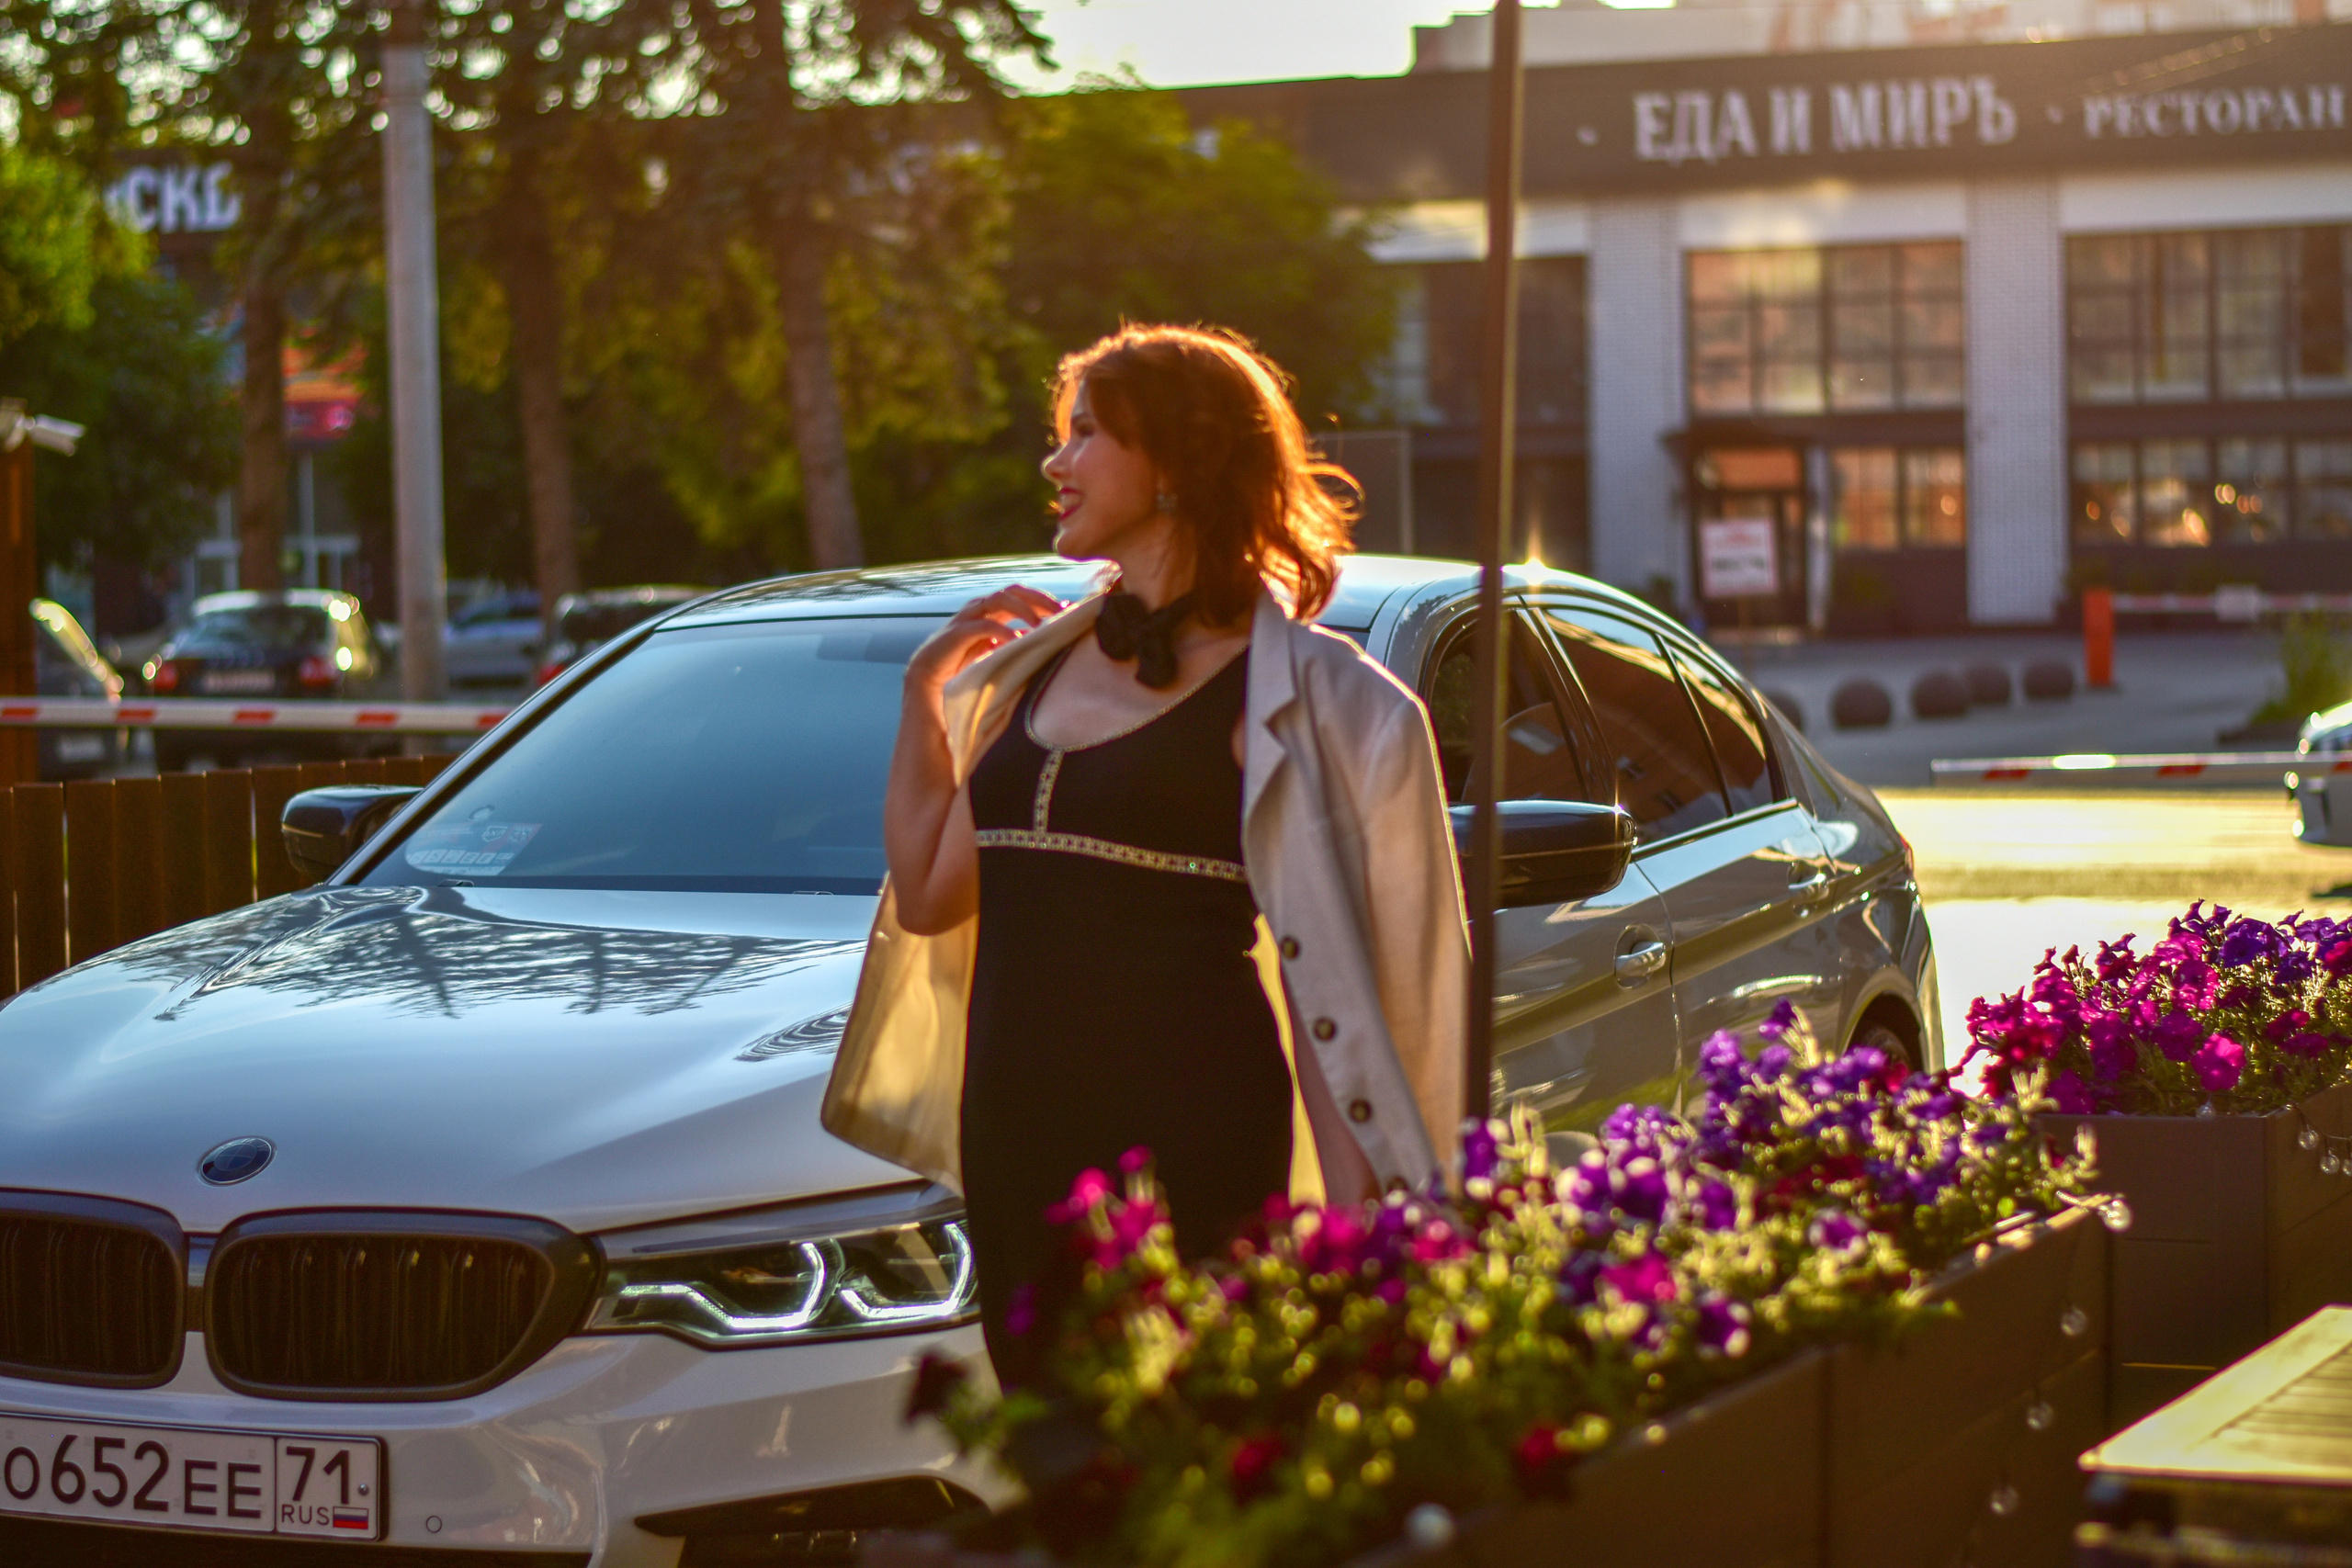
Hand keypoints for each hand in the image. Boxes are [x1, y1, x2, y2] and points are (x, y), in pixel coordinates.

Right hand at [905, 585, 1064, 704]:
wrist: (929, 697)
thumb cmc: (967, 680)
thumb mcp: (1000, 662)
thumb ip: (1018, 648)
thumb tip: (1047, 642)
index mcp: (989, 617)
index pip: (1020, 596)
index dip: (1043, 599)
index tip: (1068, 610)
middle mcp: (977, 614)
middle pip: (1010, 591)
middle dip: (1037, 598)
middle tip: (1060, 612)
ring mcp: (963, 622)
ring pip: (995, 600)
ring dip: (1021, 609)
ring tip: (1039, 626)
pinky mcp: (952, 637)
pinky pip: (979, 625)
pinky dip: (1000, 630)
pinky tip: (1015, 640)